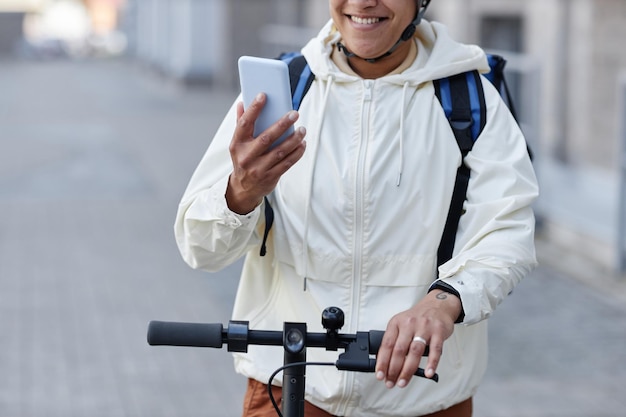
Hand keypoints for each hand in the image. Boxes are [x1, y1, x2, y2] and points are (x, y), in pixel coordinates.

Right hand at [226, 93, 306, 213]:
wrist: (243, 189)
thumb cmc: (243, 161)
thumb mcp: (238, 144)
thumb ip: (241, 124)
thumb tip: (242, 103)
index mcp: (237, 144)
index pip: (244, 123)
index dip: (254, 109)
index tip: (264, 96)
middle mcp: (246, 156)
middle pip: (267, 137)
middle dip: (282, 124)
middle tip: (294, 113)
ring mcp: (258, 168)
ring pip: (280, 151)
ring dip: (294, 139)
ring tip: (302, 130)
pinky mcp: (270, 177)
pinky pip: (287, 163)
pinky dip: (297, 153)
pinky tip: (302, 144)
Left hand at [374, 290, 461, 387]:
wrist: (437, 305)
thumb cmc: (418, 318)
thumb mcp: (402, 324)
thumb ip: (395, 340)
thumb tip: (386, 363)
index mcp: (396, 323)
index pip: (386, 344)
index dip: (382, 361)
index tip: (380, 375)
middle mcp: (409, 324)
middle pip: (399, 350)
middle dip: (393, 369)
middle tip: (391, 382)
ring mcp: (424, 327)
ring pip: (414, 351)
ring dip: (408, 369)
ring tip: (403, 381)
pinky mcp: (438, 331)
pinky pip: (435, 349)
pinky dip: (431, 363)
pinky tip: (427, 373)